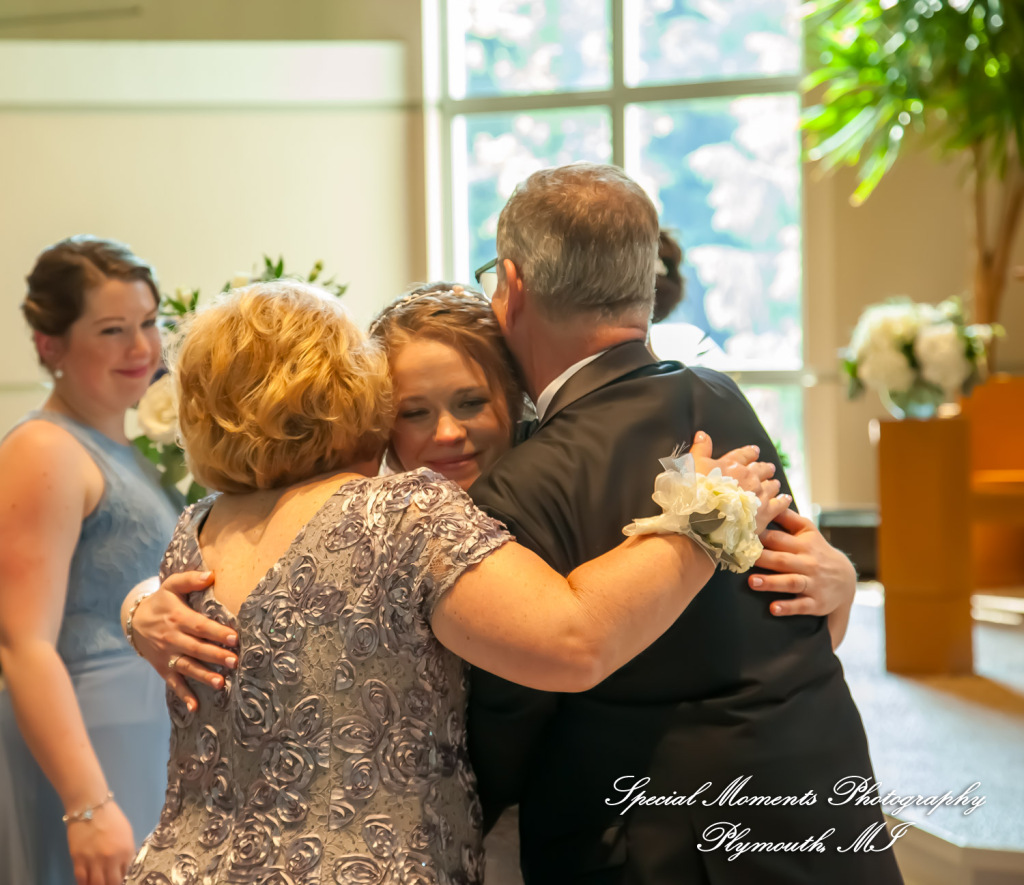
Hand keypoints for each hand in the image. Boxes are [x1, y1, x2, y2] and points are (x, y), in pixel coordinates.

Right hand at [66, 799, 134, 884]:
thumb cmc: (112, 818)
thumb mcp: (126, 834)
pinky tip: (86, 884)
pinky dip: (84, 884)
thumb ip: (126, 853)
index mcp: (126, 851)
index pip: (127, 875)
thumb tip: (124, 868)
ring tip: (99, 884)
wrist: (90, 807)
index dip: (124, 880)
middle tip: (110, 884)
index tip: (120, 881)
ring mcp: (94, 861)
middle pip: (112, 883)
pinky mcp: (78, 861)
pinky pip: (81, 880)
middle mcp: (111, 859)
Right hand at [132, 571, 236, 709]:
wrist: (134, 620)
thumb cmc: (161, 602)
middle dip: (216, 655)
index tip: (235, 638)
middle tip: (234, 662)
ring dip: (203, 676)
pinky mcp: (163, 667)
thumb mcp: (171, 586)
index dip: (217, 632)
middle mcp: (172, 638)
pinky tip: (195, 707)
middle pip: (197, 648)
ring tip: (220, 683)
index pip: (200, 626)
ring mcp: (167, 655)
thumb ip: (190, 579)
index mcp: (178, 618)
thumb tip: (211, 575)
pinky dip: (183, 695)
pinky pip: (173, 683)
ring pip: (187, 667)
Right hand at [690, 431, 789, 533]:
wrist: (705, 519)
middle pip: (761, 469)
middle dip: (765, 468)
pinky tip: (786, 498)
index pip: (745, 454)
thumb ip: (700, 449)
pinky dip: (783, 500)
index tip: (755, 451)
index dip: (750, 452)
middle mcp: (749, 476)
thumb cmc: (696, 492)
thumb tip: (702, 434)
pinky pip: (780, 504)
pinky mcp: (766, 512)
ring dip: (773, 483)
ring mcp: (759, 494)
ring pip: (771, 485)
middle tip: (769, 468)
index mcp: (732, 465)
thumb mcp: (693, 466)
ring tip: (775, 483)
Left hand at [748, 508, 855, 616]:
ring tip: (752, 582)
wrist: (846, 580)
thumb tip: (770, 498)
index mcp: (803, 544)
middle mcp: (808, 563)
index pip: (779, 539)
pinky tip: (773, 609)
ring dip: (772, 583)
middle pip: (782, 560)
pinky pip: (801, 606)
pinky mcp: (816, 603)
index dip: (760, 536)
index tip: (741, 535)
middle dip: (762, 559)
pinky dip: (788, 607)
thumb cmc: (818, 551)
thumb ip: (788, 517)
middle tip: (741, 558)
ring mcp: (813, 583)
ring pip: (791, 582)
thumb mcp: (808, 532)